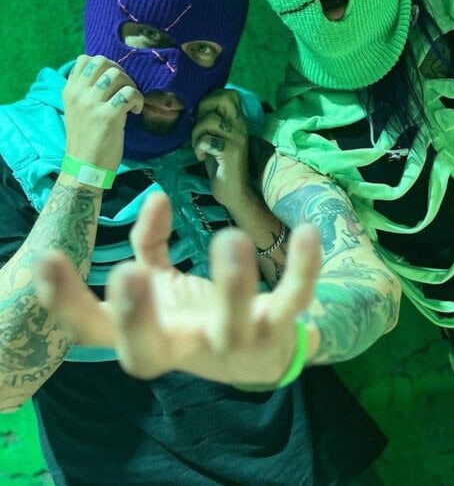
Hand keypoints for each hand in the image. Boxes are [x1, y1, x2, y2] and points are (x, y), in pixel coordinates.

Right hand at [35, 192, 321, 383]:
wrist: (260, 353)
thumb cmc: (198, 314)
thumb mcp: (166, 284)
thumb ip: (150, 244)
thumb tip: (154, 199)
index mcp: (150, 332)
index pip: (93, 330)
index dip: (64, 303)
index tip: (47, 257)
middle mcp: (184, 347)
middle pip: (147, 353)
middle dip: (135, 317)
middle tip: (126, 275)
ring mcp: (232, 345)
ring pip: (228, 329)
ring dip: (230, 286)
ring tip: (230, 237)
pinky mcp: (277, 331)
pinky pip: (291, 302)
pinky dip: (301, 270)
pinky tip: (306, 234)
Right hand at [63, 55, 143, 170]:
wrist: (84, 167)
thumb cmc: (85, 139)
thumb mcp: (77, 110)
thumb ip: (86, 92)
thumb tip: (107, 75)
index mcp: (70, 91)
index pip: (85, 59)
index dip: (105, 65)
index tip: (113, 81)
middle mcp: (78, 94)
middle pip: (103, 62)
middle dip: (120, 72)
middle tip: (125, 89)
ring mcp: (92, 104)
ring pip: (117, 74)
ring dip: (131, 85)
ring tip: (130, 102)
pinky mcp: (108, 116)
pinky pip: (129, 93)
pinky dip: (138, 99)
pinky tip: (135, 111)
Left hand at [192, 89, 251, 206]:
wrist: (235, 192)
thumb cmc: (221, 166)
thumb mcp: (216, 139)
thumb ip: (210, 123)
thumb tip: (193, 107)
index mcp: (237, 121)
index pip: (229, 93)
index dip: (211, 98)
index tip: (202, 116)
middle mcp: (241, 126)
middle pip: (223, 97)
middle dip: (204, 107)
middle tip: (199, 127)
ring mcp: (237, 139)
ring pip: (210, 120)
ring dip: (196, 133)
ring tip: (198, 147)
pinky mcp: (232, 153)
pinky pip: (207, 140)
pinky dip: (199, 148)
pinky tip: (202, 158)